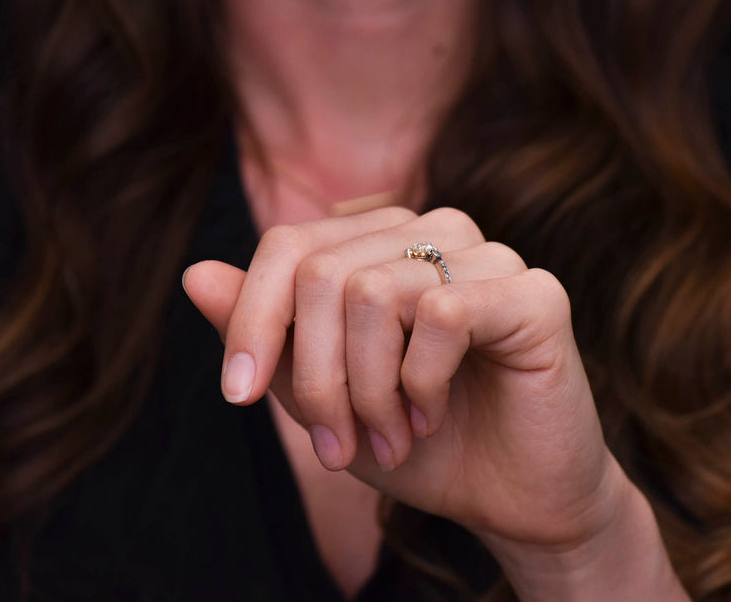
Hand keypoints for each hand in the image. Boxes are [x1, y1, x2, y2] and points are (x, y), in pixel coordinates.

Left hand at [182, 206, 623, 551]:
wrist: (511, 499)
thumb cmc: (417, 441)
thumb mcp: (320, 394)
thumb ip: (268, 333)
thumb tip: (194, 274)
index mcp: (384, 242)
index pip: (290, 244)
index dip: (252, 318)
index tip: (240, 395)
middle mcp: (436, 231)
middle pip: (325, 273)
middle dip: (317, 376)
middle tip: (336, 445)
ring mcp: (490, 256)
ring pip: (375, 291)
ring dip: (368, 389)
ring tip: (391, 436)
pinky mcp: (536, 294)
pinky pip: (443, 312)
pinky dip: (421, 381)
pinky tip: (432, 413)